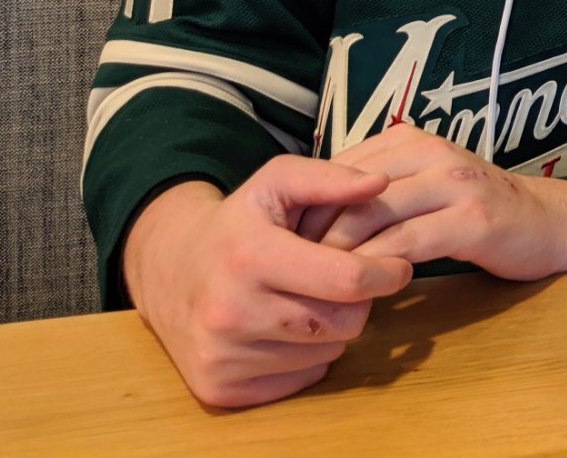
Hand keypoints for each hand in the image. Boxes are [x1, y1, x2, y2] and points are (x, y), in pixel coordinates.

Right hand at [121, 158, 413, 408]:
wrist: (167, 271)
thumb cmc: (237, 224)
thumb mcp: (275, 183)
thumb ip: (329, 178)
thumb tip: (379, 184)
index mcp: (250, 257)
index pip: (346, 280)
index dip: (385, 273)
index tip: (399, 266)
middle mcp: (231, 312)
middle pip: (342, 322)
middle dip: (359, 301)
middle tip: (350, 282)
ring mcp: (222, 356)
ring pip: (326, 352)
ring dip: (333, 328)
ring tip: (311, 299)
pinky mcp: (219, 389)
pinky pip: (300, 378)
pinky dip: (308, 356)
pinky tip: (288, 328)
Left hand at [313, 124, 566, 279]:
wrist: (549, 223)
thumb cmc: (476, 211)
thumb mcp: (422, 189)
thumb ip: (376, 194)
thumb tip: (306, 220)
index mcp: (410, 140)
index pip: (337, 170)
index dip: (305, 210)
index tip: (283, 250)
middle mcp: (431, 151)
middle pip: (348, 192)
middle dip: (312, 236)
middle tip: (289, 275)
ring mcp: (455, 182)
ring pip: (373, 216)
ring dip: (339, 258)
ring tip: (318, 290)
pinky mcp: (473, 218)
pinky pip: (407, 244)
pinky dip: (377, 270)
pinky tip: (365, 293)